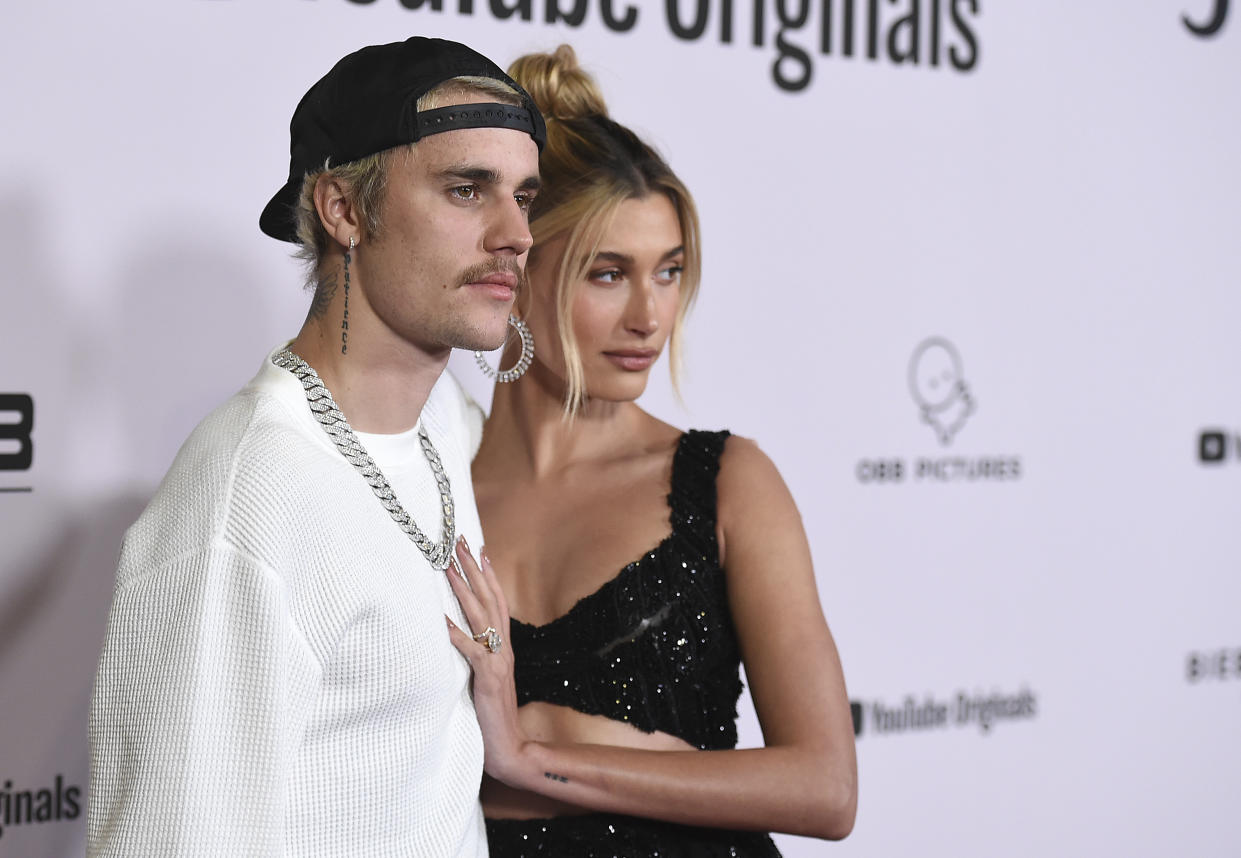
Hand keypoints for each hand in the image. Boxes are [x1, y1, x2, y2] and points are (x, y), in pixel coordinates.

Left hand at [444, 537, 526, 783]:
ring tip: (446, 565)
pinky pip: (468, 649)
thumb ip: (480, 656)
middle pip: (489, 599)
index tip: (479, 549)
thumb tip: (466, 638)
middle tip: (459, 542)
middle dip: (473, 569)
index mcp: (504, 647)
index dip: (488, 575)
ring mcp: (496, 661)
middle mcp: (503, 648)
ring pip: (480, 616)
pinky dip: (453, 631)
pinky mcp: (486, 678)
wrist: (509, 746)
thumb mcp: (488, 678)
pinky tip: (439, 615)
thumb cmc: (493, 714)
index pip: (498, 602)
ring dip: (462, 588)